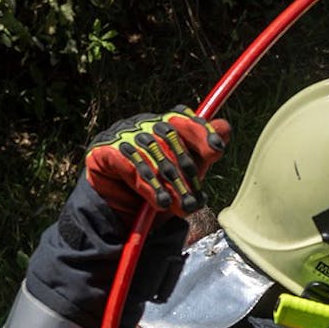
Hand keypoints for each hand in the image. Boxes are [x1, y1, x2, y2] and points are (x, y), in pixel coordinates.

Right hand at [85, 107, 230, 220]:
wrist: (118, 209)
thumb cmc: (158, 185)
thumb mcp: (187, 172)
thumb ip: (205, 151)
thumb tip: (225, 126)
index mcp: (164, 124)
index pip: (184, 118)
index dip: (201, 131)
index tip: (216, 151)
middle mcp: (143, 124)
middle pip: (169, 136)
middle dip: (186, 168)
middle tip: (196, 198)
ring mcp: (122, 135)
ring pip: (151, 151)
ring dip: (170, 183)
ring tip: (183, 207)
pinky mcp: (103, 151)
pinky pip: (129, 164)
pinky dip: (148, 185)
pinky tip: (160, 202)